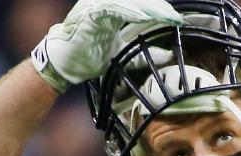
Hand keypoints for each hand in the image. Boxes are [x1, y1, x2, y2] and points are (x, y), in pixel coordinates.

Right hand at [31, 0, 181, 92]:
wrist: (63, 65)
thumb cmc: (87, 57)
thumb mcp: (122, 53)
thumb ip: (141, 52)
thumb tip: (165, 55)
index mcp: (113, 10)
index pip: (142, 5)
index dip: (160, 10)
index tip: (177, 19)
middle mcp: (105, 4)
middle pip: (139, 0)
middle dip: (159, 7)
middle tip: (175, 17)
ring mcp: (97, 6)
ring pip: (129, 1)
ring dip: (149, 8)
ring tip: (166, 16)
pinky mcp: (90, 12)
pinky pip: (113, 7)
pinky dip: (130, 10)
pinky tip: (144, 16)